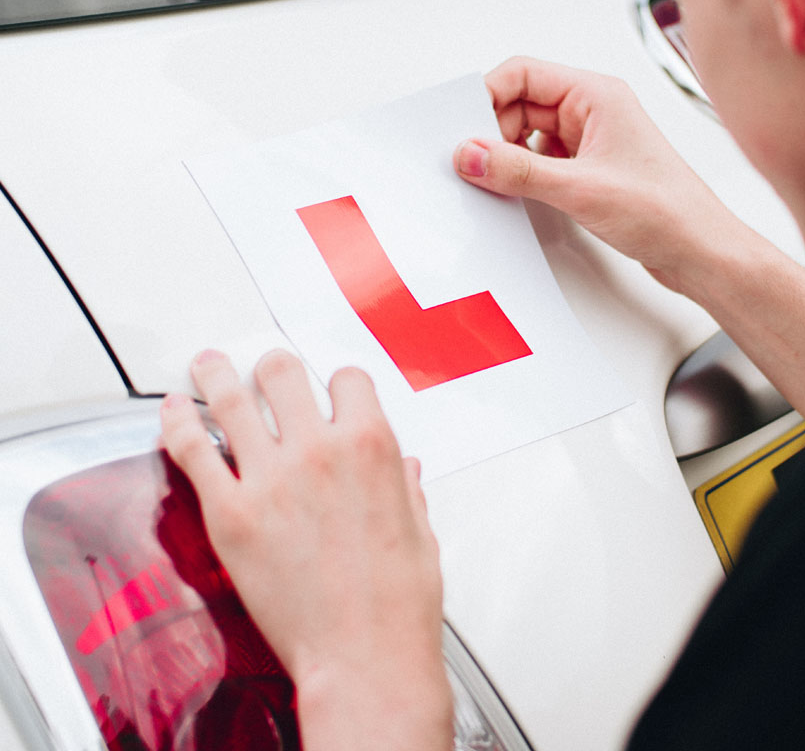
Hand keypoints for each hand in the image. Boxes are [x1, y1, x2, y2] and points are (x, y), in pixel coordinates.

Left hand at [160, 349, 452, 750]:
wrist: (364, 654)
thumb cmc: (397, 601)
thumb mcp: (419, 529)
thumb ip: (406, 488)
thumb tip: (405, 472)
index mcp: (371, 445)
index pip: (348, 379)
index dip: (338, 382)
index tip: (331, 391)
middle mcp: (319, 449)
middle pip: (283, 373)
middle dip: (274, 368)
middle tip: (267, 372)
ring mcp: (270, 478)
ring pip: (231, 398)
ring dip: (216, 374)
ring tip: (207, 364)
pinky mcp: (231, 513)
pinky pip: (193, 449)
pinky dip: (176, 422)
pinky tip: (171, 408)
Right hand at [454, 56, 744, 293]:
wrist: (699, 250)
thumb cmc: (668, 210)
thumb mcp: (580, 188)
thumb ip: (518, 171)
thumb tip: (472, 154)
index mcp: (597, 95)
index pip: (524, 73)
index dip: (488, 95)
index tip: (464, 126)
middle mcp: (593, 112)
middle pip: (520, 104)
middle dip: (493, 131)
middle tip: (473, 161)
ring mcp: (590, 141)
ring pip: (528, 135)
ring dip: (508, 155)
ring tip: (496, 180)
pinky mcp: (588, 170)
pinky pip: (541, 161)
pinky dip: (523, 174)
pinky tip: (517, 192)